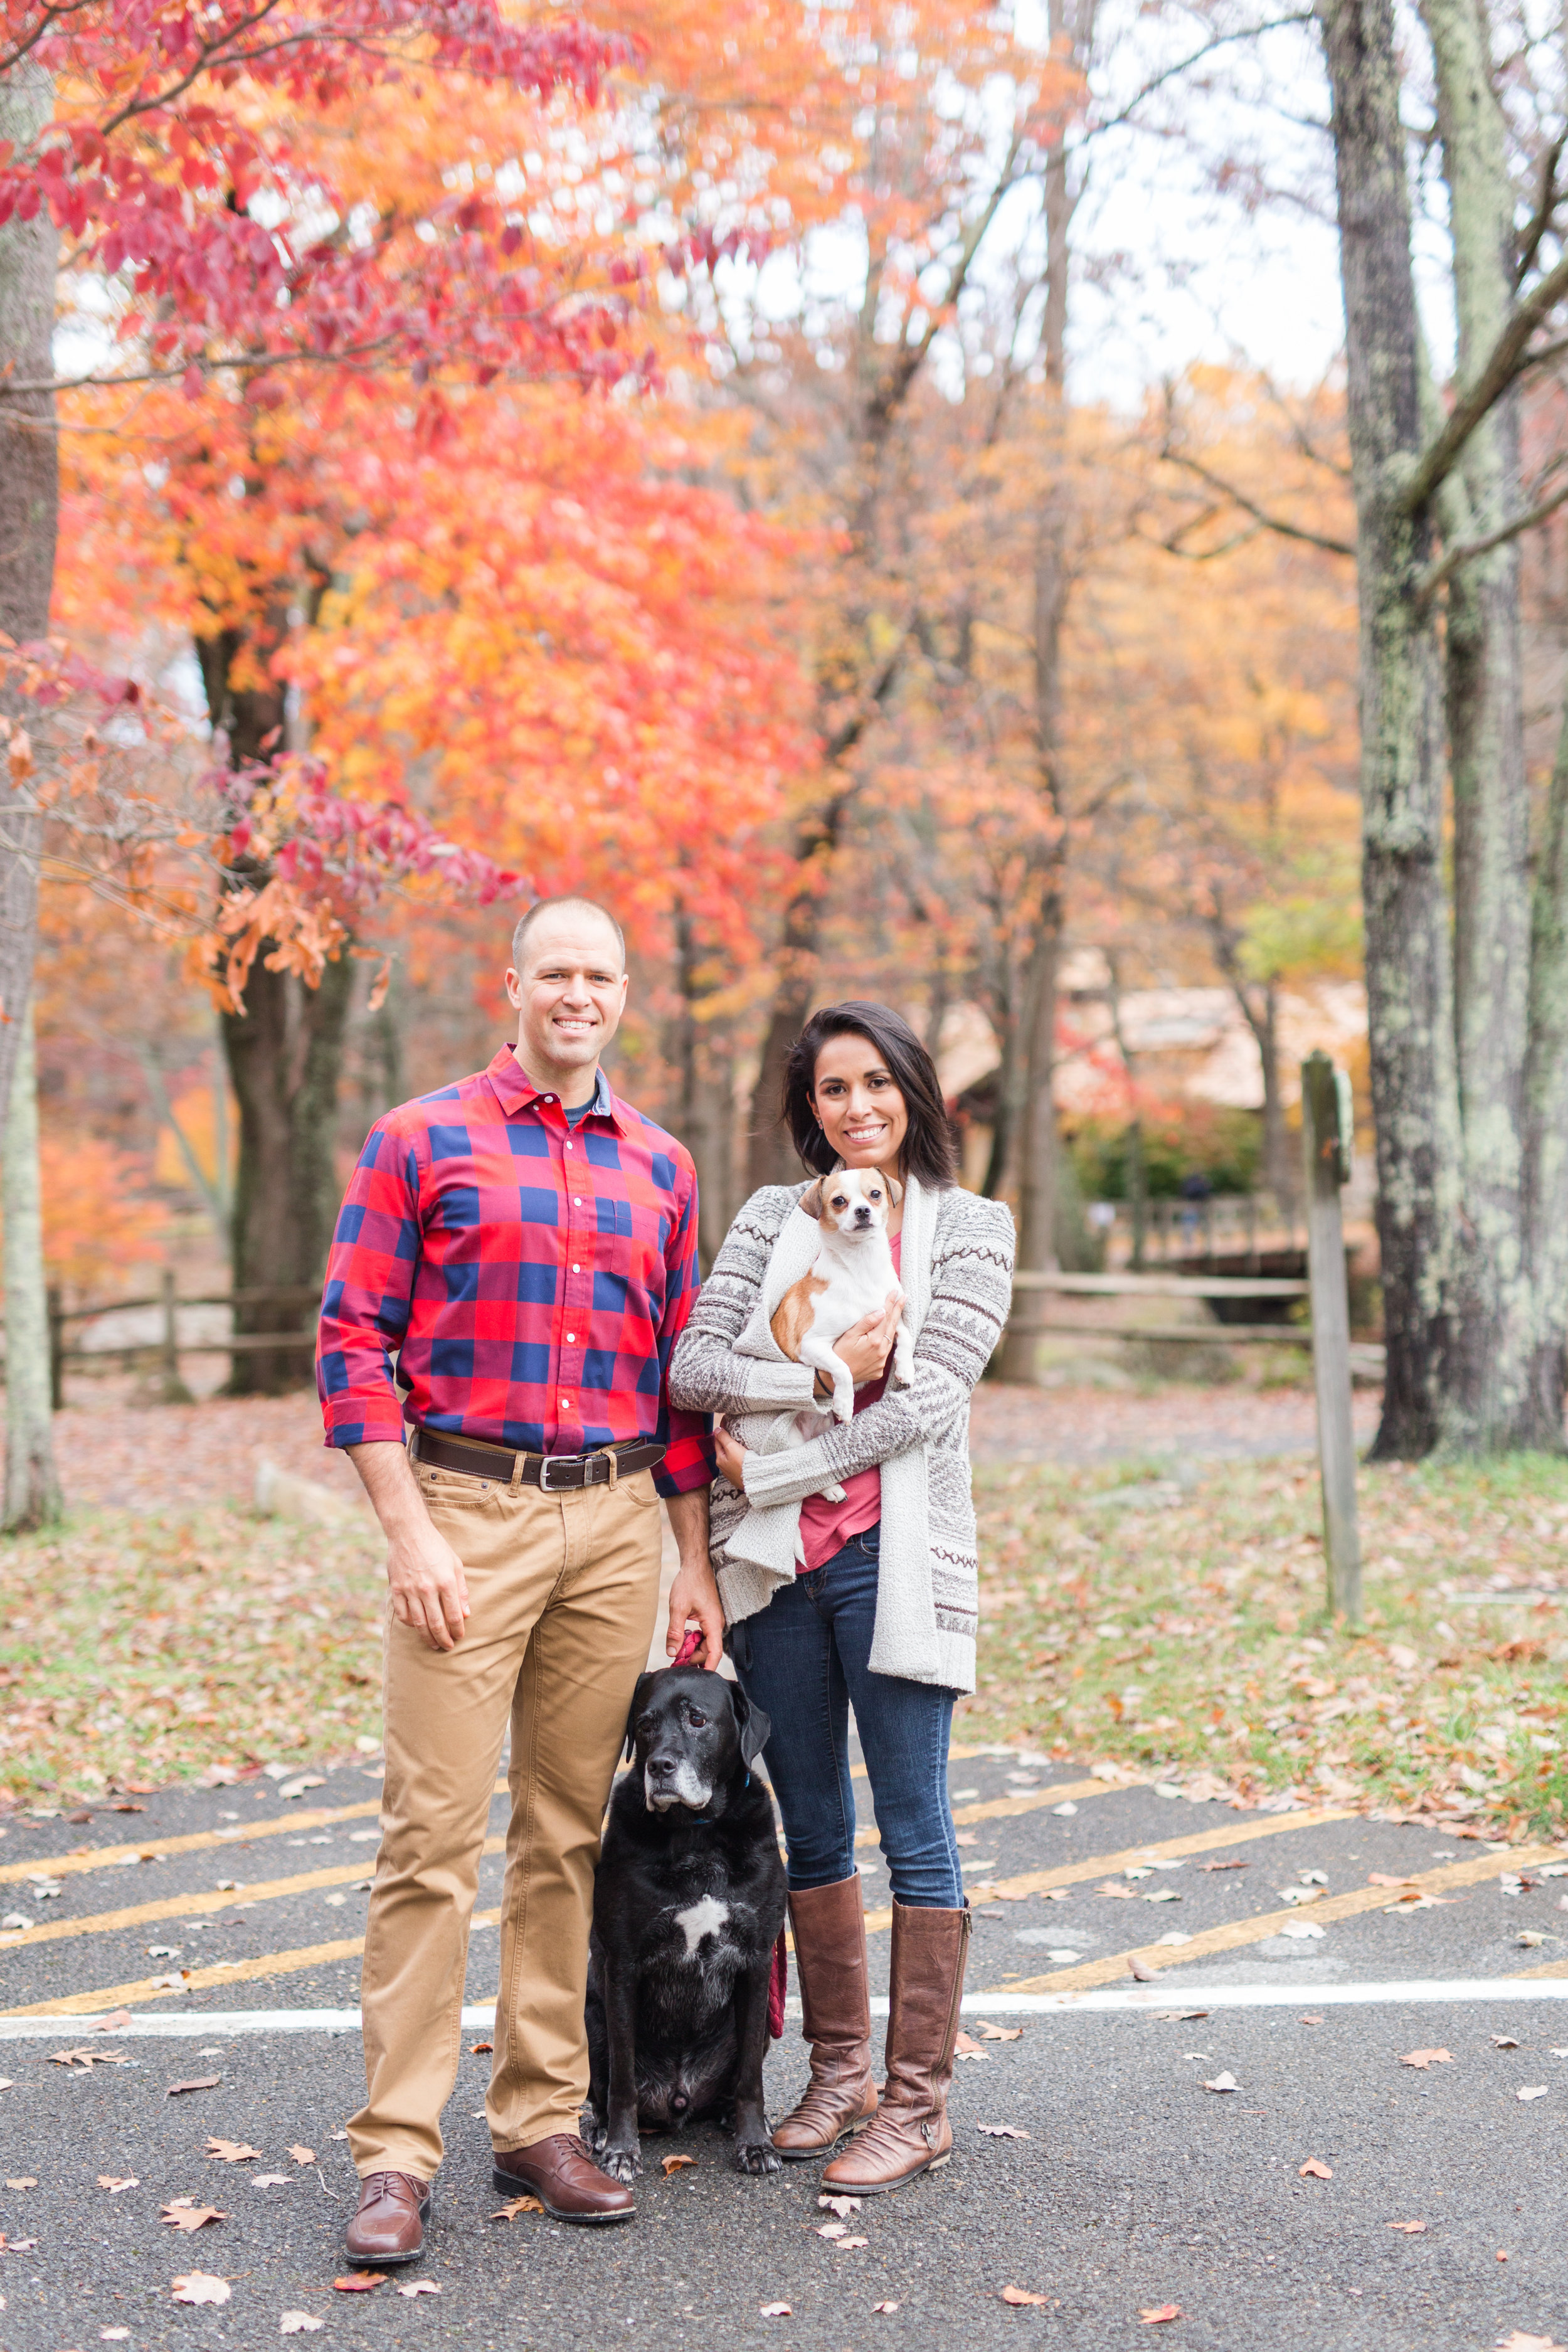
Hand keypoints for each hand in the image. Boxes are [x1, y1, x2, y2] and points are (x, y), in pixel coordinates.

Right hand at [385, 1518, 470, 1651]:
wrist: (409, 1532)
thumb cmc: (436, 1547)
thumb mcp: (456, 1564)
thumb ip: (461, 1590)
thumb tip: (466, 1614)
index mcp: (446, 1582)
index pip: (454, 1615)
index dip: (457, 1630)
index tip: (459, 1637)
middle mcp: (428, 1588)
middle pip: (437, 1624)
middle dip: (444, 1640)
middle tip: (447, 1647)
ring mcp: (410, 1590)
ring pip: (419, 1623)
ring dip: (427, 1637)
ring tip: (434, 1644)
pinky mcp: (396, 1589)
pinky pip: (403, 1614)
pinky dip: (410, 1624)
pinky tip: (417, 1627)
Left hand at [666, 1553, 725, 1670]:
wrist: (696, 1565)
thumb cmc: (689, 1583)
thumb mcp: (678, 1608)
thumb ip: (675, 1631)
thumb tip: (671, 1652)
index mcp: (713, 1623)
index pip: (714, 1652)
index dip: (708, 1668)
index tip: (699, 1679)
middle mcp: (717, 1624)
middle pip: (708, 1650)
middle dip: (694, 1659)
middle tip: (675, 1663)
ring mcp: (713, 1620)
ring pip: (705, 1643)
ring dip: (692, 1649)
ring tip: (676, 1651)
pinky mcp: (709, 1617)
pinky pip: (704, 1635)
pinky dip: (693, 1640)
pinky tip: (682, 1639)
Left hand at [713, 1425, 747, 1489]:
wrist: (755, 1480)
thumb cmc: (743, 1464)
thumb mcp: (732, 1447)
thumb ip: (724, 1438)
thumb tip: (716, 1430)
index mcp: (720, 1460)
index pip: (717, 1442)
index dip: (720, 1432)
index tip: (725, 1423)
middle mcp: (724, 1467)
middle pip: (723, 1450)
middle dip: (726, 1441)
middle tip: (731, 1431)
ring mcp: (732, 1473)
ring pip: (730, 1458)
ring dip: (732, 1450)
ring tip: (738, 1442)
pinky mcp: (740, 1476)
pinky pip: (737, 1464)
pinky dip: (738, 1458)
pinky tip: (744, 1456)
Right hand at [830, 1287, 904, 1387]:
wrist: (832, 1378)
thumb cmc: (838, 1353)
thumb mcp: (849, 1335)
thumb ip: (866, 1323)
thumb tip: (882, 1311)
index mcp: (875, 1341)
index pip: (885, 1317)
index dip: (890, 1303)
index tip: (895, 1292)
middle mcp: (882, 1352)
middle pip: (892, 1327)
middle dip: (897, 1311)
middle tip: (904, 1297)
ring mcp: (882, 1362)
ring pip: (891, 1340)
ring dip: (894, 1325)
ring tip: (898, 1312)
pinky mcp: (879, 1370)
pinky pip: (886, 1352)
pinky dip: (887, 1341)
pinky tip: (886, 1334)